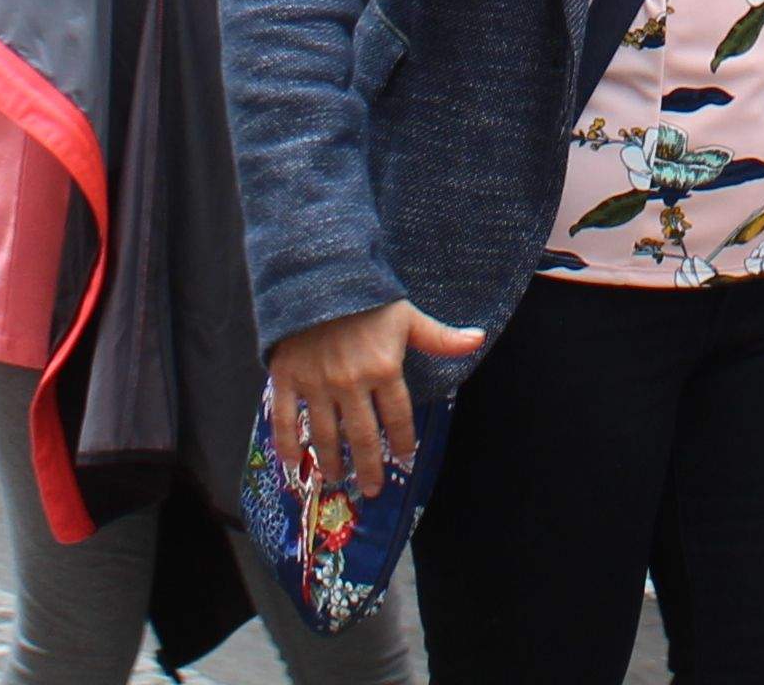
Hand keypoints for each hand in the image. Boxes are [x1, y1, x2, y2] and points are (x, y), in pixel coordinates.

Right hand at [265, 299, 486, 502]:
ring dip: (332, 461)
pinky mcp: (286, 378)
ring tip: (336, 478)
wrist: (316, 275)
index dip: (402, 441)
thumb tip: (478, 338)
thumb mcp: (406, 315)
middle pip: (362, 436)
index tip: (405, 457)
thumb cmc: (367, 295)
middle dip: (368, 467)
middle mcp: (351, 383)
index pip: (397, 417)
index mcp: (384, 369)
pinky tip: (294, 463)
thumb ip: (439, 337)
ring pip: (325, 434)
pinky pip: (285, 419)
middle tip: (371, 489)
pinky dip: (288, 444)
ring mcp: (316, 383)